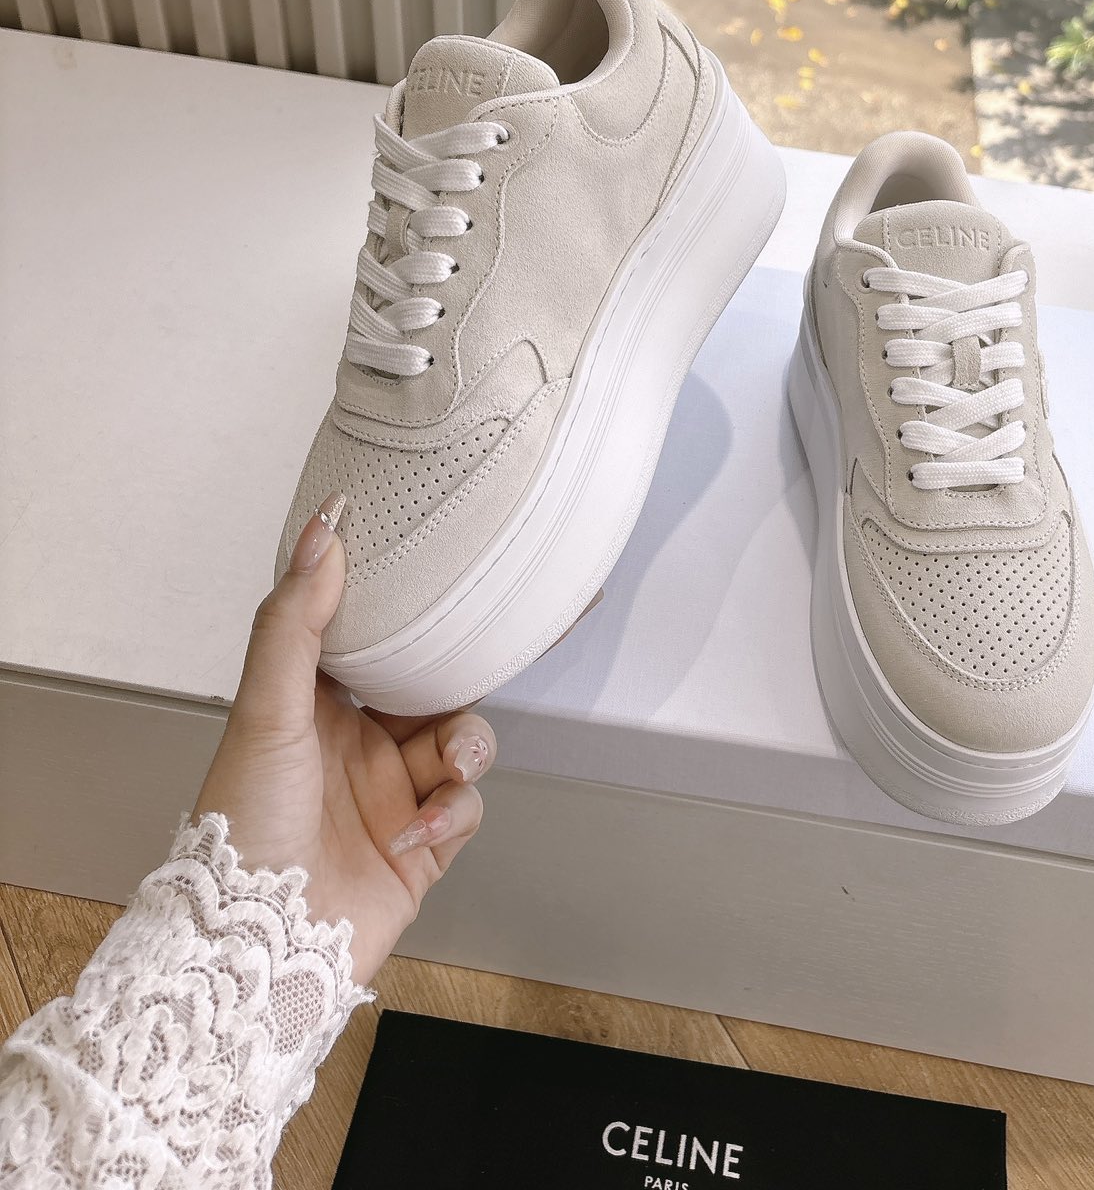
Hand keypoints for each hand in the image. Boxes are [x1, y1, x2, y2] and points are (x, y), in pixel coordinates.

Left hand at [193, 492, 494, 985]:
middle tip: (464, 670)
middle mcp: (356, 746)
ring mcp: (391, 796)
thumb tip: (324, 531)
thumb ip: (296, 620)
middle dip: (455, 682)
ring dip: (465, 748)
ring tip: (448, 764)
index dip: (403, 614)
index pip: (371, 642)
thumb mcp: (266, 709)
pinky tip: (417, 830)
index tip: (431, 570)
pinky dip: (452, 813)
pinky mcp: (420, 848)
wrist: (257, 947)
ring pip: (461, 743)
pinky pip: (465, 808)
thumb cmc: (243, 826)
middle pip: (432, 689)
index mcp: (315, 707)